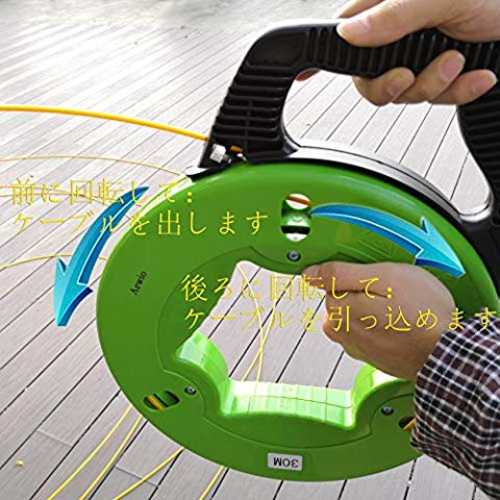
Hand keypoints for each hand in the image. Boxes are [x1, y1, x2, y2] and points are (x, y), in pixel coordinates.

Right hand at [299, 0, 498, 105]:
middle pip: (371, 80)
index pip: (346, 36)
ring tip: (458, 59)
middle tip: (410, 73)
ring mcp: (423, 54)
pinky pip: (438, 98)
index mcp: (390, 8)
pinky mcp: (444, 70)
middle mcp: (402, 33)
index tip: (303, 75)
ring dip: (436, 84)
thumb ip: (394, 14)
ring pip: (406, 94)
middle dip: (396, 85)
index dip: (328, 57)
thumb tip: (350, 32)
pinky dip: (459, 91)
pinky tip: (476, 73)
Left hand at [303, 261, 455, 380]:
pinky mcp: (371, 356)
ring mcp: (356, 346)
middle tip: (392, 295)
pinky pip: (368, 332)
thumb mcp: (382, 277)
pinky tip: (400, 325)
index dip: (359, 276)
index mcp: (338, 310)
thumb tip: (310, 273)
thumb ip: (340, 273)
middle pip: (344, 299)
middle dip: (364, 293)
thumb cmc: (422, 315)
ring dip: (372, 310)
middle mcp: (341, 332)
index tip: (378, 280)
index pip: (334, 281)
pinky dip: (380, 326)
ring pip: (356, 315)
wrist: (449, 354)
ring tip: (399, 311)